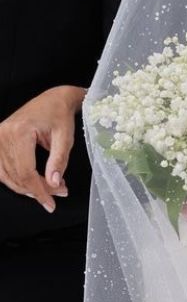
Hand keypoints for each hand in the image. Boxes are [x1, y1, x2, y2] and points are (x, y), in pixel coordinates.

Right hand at [0, 86, 85, 212]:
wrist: (53, 99)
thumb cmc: (60, 114)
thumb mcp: (65, 137)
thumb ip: (59, 161)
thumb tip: (54, 184)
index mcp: (19, 132)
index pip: (26, 171)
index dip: (39, 191)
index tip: (51, 203)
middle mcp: (4, 135)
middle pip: (17, 175)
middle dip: (38, 190)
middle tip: (59, 194)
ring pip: (8, 175)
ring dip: (28, 187)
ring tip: (51, 190)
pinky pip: (3, 169)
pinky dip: (17, 179)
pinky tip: (33, 184)